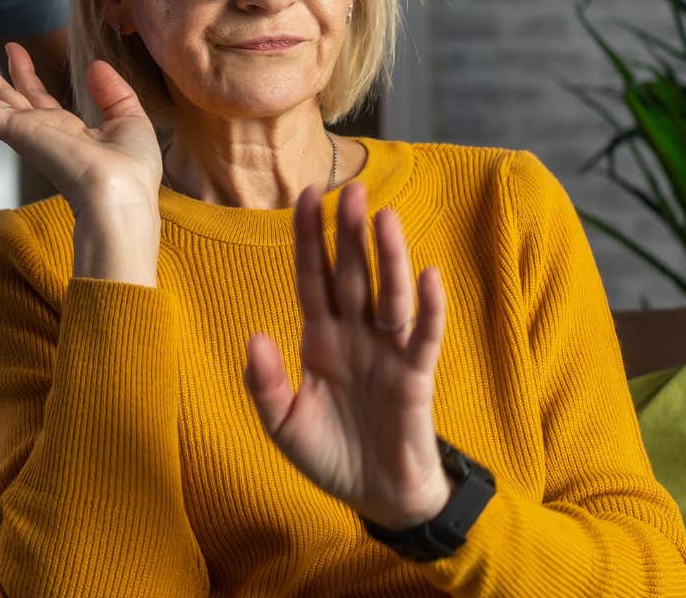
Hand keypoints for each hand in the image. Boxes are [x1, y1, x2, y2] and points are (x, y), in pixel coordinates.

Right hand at [0, 45, 162, 284]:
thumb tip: (96, 65)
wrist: (119, 193)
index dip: (24, 74)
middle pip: (5, 99)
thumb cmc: (131, 169)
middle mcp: (41, 133)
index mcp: (67, 132)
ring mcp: (24, 134)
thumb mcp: (130, 119)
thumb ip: (113, 92)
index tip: (13, 49)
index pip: (38, 99)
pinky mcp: (14, 134)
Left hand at [243, 183, 450, 529]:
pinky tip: (428, 276)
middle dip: (349, 233)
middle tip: (352, 189)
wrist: (377, 497)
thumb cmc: (331, 456)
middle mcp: (354, 335)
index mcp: (320, 339)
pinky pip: (425, 336)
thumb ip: (266, 386)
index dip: (309, 239)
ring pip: (389, 294)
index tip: (305, 196)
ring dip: (389, 257)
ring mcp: (387, 352)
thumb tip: (256, 336)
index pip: (313, 277)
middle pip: (352, 274)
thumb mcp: (284, 426)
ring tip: (385, 218)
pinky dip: (429, 308)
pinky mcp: (416, 377)